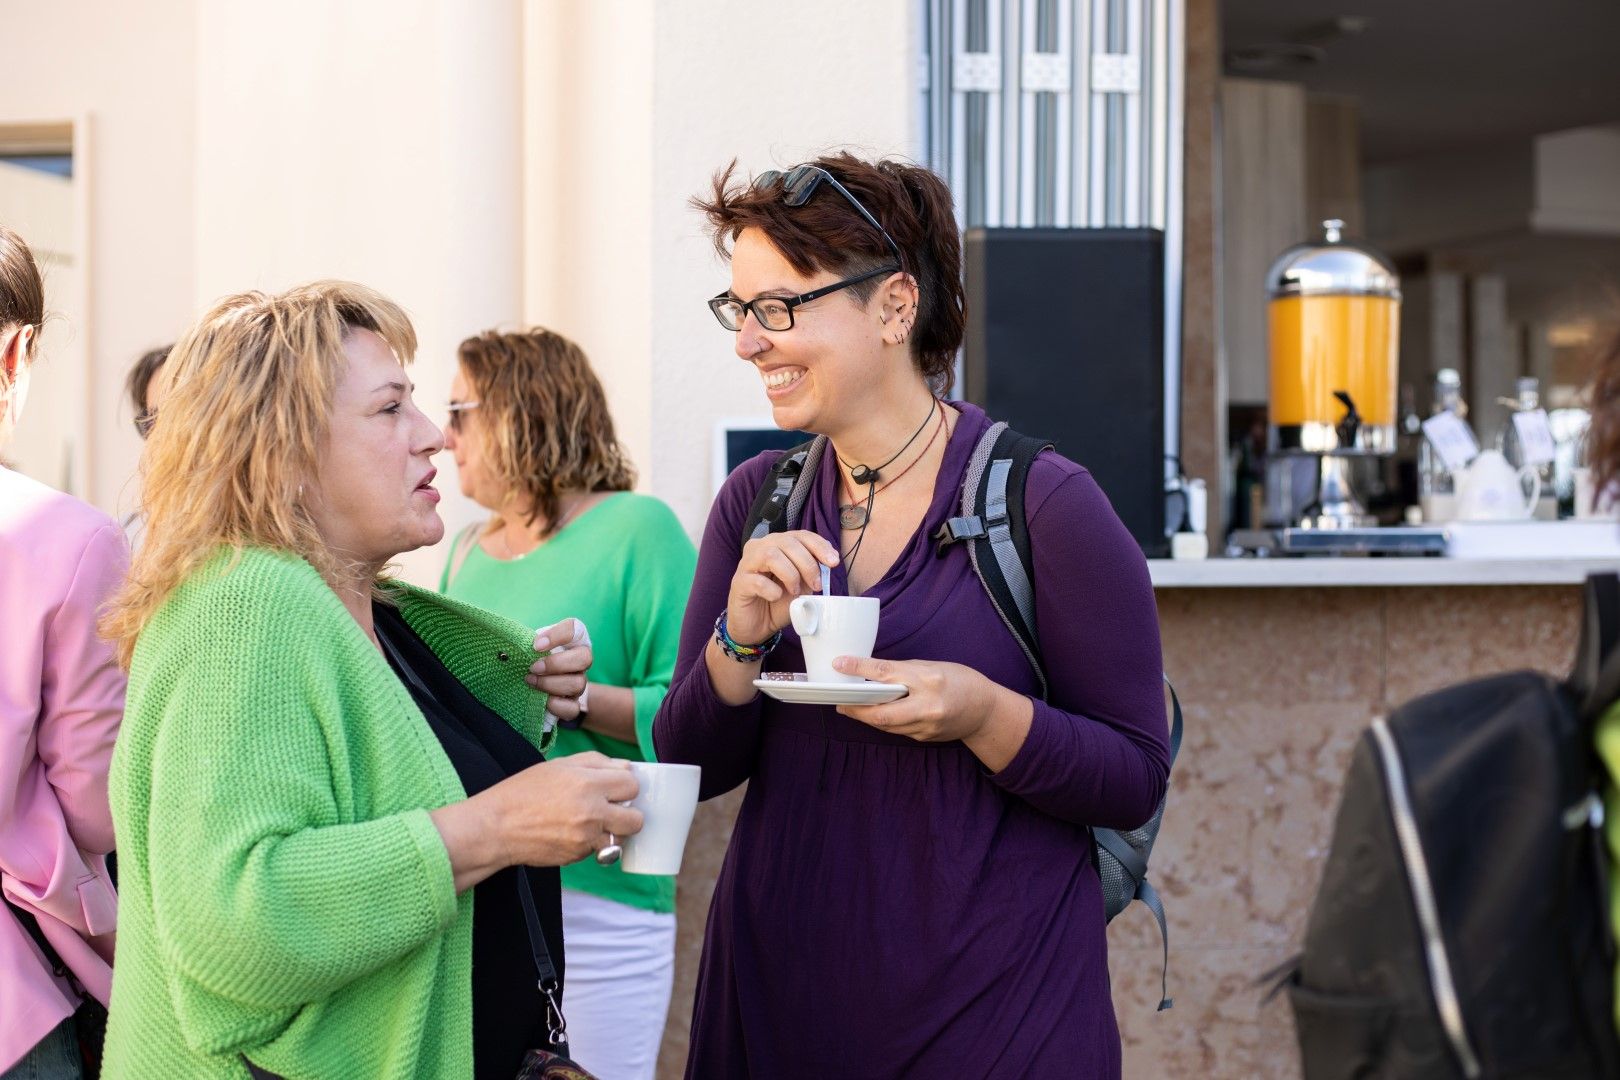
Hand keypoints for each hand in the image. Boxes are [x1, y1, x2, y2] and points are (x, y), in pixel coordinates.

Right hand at [485, 752, 642, 867]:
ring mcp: (585, 839)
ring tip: (594, 823)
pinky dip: (592, 843)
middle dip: (629, 813)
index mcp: (588, 784)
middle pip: (637, 819)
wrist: (496, 827)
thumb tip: (626, 767)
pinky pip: (597, 850)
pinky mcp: (577, 857)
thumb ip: (596, 762)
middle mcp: (591, 813)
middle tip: (613, 809)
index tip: (616, 787)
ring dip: (613, 831)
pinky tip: (573, 833)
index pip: (632, 785)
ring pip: (621, 839)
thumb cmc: (523, 792)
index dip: (625, 785)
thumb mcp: (559, 766)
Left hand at [527, 618, 592, 722]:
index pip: (574, 629)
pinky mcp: (574, 704)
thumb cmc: (534, 659)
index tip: (536, 645)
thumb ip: (526, 642)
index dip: (557, 636)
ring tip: (531, 681)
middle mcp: (581, 660)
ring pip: (577, 684)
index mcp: (572, 640)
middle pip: (584, 657)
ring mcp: (579, 683)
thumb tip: (512, 650)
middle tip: (533, 667)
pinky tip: (542, 700)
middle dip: (556, 664)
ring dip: (550, 684)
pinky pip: (572, 708)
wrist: (540, 685)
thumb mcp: (531, 645)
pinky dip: (555, 705)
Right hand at [725, 530, 839, 645]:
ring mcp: (746, 564)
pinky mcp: (739, 582)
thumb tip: (829, 560)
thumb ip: (812, 571)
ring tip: (795, 591)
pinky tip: (775, 597)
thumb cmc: (778, 603)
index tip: (833, 562)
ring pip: (771, 555)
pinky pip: (756, 580)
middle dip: (807, 564)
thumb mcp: (802, 585)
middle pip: (787, 543)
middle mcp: (760, 548)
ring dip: (790, 574)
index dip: (819, 545)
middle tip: (816, 585)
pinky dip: (771, 590)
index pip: (800, 535)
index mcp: (777, 544)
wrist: (757, 627)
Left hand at [831, 655, 999, 742]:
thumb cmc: (959, 681)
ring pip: (885, 725)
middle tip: (839, 702)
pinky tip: (874, 715)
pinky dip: (883, 722)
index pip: (886, 672)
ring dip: (865, 716)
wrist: (985, 710)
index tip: (839, 664)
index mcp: (928, 678)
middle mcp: (927, 704)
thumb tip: (872, 673)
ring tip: (850, 707)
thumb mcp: (933, 667)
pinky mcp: (924, 737)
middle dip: (855, 708)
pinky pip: (896, 730)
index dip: (859, 668)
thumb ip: (904, 671)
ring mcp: (926, 725)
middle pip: (880, 712)